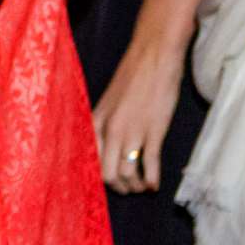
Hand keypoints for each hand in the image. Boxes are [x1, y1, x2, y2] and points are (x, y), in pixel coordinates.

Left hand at [93, 35, 181, 194]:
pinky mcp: (154, 130)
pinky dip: (152, 179)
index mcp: (96, 123)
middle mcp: (110, 131)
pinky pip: (149, 163)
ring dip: (136, 186)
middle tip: (128, 189)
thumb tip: (105, 146)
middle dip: (118, 187)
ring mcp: (132, 132)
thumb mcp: (109, 102)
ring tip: (143, 187)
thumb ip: (105, 123)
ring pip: (127, 173)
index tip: (107, 184)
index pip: (89, 161)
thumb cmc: (133, 77)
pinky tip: (155, 185)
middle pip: (107, 174)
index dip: (97, 178)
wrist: (153, 56)